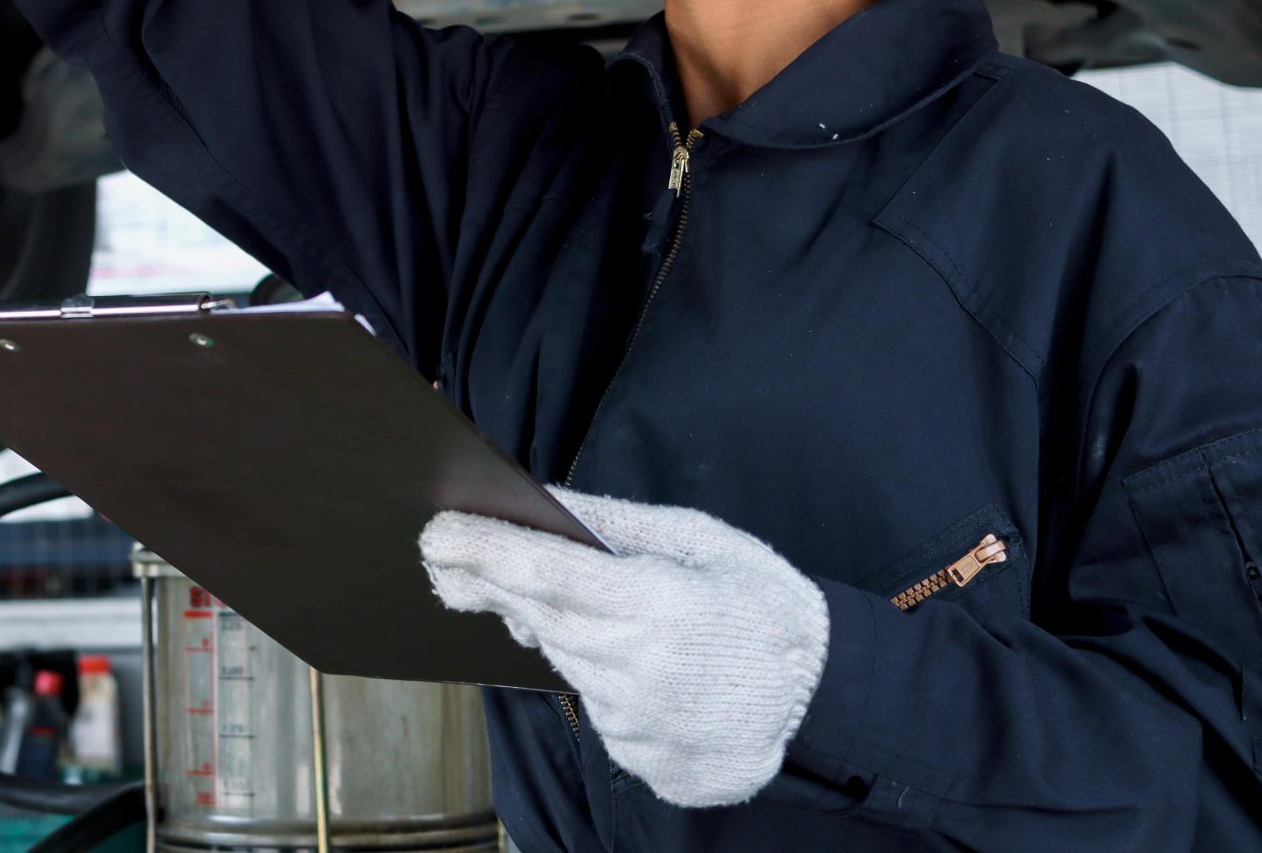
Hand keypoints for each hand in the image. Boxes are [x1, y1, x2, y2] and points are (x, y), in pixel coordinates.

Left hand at [419, 487, 829, 808]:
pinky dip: (599, 678)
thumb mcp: (700, 540)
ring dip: (554, 630)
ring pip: (565, 663)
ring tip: (594, 606)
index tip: (436, 535)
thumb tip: (542, 500)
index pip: (547, 574)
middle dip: (493, 583)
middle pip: (540, 619)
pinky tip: (635, 661)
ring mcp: (640, 726)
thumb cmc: (763, 604)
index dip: (485, 552)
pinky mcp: (643, 762)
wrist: (826, 700)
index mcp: (661, 605)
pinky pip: (597, 709)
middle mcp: (643, 671)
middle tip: (452, 556)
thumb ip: (615, 522)